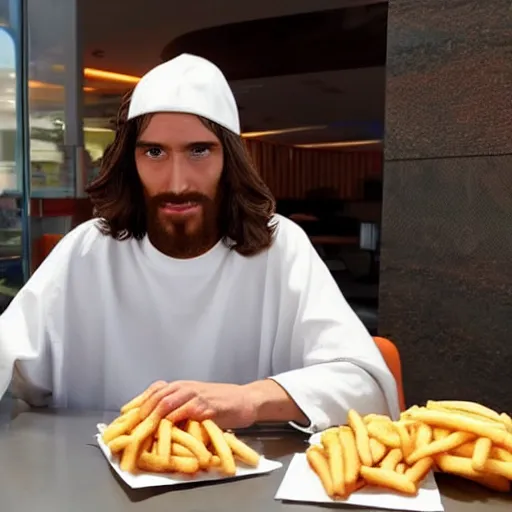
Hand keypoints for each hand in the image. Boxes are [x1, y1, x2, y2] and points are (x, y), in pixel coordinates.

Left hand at [138, 380, 258, 428]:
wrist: (245, 400)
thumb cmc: (221, 402)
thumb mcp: (197, 400)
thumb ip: (180, 407)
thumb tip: (158, 423)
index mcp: (182, 386)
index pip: (155, 390)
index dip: (138, 403)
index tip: (125, 417)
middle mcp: (186, 388)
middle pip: (157, 397)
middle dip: (141, 413)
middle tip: (131, 429)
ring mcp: (196, 396)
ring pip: (166, 403)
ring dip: (152, 418)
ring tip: (142, 431)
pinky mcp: (206, 407)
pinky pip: (184, 413)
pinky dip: (172, 422)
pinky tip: (165, 431)